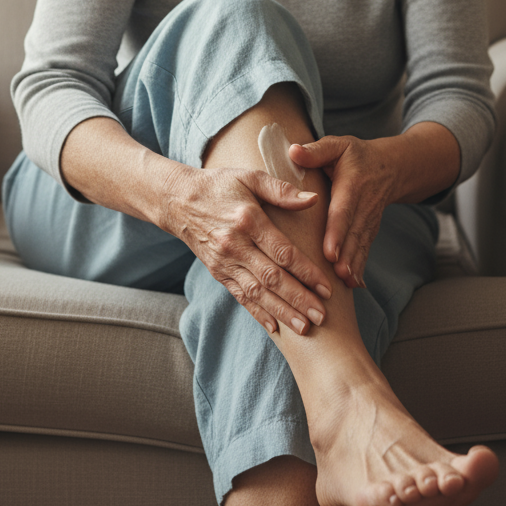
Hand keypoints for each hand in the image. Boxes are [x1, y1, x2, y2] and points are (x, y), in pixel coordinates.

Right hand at [165, 165, 332, 335]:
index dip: (307, 272)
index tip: (327, 288)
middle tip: (322, 317)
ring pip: (257, 293)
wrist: (178, 200)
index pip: (283, 252)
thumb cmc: (220, 185)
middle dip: (298, 299)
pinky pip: (240, 296)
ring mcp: (224, 262)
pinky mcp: (217, 272)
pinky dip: (257, 313)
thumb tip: (313, 199)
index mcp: (248, 220)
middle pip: (272, 278)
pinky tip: (275, 328)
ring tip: (304, 328)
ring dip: (281, 312)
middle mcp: (235, 245)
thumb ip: (281, 190)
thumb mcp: (250, 177)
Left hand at [288, 135, 396, 288]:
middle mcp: (363, 206)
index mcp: (352, 185)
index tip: (329, 251)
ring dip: (354, 264)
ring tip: (345, 283)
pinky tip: (354, 285)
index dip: (337, 232)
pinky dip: (361, 267)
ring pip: (360, 245)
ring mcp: (369, 220)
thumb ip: (316, 151)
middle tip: (335, 275)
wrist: (390, 167)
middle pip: (353, 234)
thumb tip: (293, 151)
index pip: (343, 211)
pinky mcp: (370, 229)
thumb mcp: (338, 146)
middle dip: (345, 255)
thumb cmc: (356, 155)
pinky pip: (365, 249)